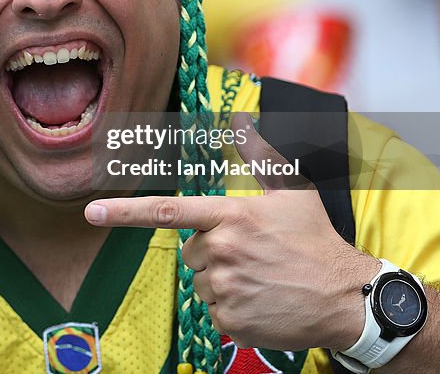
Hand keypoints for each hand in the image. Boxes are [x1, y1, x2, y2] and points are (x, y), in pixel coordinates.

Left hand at [85, 113, 378, 350]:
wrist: (347, 298)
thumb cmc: (317, 240)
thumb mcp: (293, 191)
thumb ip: (260, 155)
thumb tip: (242, 118)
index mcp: (230, 215)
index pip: (166, 211)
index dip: (124, 212)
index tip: (91, 212)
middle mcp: (221, 250)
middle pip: (190, 252)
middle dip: (213, 253)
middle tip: (253, 256)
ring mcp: (225, 288)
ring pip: (200, 282)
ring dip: (222, 281)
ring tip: (261, 278)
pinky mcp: (230, 321)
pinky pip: (214, 311)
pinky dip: (233, 308)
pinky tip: (262, 300)